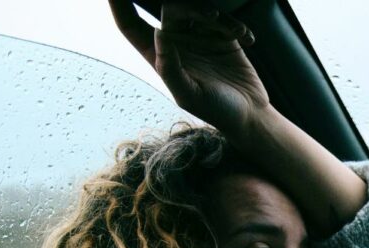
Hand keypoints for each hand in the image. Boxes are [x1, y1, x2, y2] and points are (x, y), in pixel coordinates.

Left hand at [109, 0, 267, 133]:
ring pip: (197, 8)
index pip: (129, 23)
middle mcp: (175, 41)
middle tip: (211, 16)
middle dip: (187, 7)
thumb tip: (158, 32)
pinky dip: (235, 24)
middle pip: (170, 7)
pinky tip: (246, 39)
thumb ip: (170, 67)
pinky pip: (224, 18)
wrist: (250, 116)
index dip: (118, 4)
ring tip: (233, 31)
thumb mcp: (189, 95)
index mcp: (158, 55)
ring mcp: (198, 36)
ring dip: (215, 15)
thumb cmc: (216, 111)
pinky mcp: (222, 35)